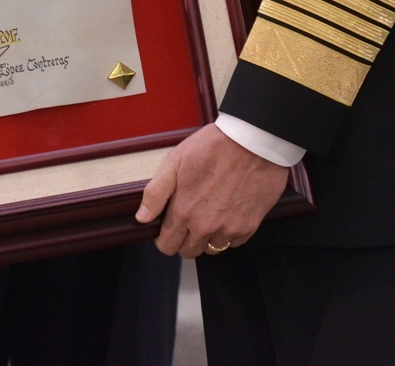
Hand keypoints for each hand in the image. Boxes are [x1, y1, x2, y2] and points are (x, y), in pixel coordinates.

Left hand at [135, 122, 287, 257]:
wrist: (252, 143)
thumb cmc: (212, 148)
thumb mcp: (175, 162)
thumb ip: (156, 193)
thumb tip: (142, 218)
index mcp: (184, 212)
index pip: (167, 246)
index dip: (164, 238)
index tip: (168, 227)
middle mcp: (205, 226)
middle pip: (188, 251)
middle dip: (184, 239)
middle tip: (189, 218)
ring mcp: (229, 229)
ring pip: (212, 249)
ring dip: (207, 237)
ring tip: (209, 213)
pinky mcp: (249, 227)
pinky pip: (233, 242)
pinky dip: (228, 233)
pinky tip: (228, 212)